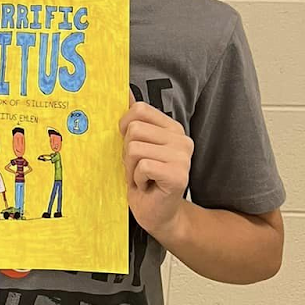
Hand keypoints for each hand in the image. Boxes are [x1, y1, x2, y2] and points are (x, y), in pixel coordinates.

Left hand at [120, 92, 192, 245]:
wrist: (158, 214)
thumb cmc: (144, 180)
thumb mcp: (135, 146)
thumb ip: (133, 119)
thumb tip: (123, 89)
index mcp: (172, 129)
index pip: (139, 110)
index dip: (124, 127)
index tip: (130, 146)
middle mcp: (182, 139)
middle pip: (133, 129)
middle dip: (126, 152)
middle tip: (137, 168)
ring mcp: (182, 157)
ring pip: (134, 148)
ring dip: (130, 168)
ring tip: (142, 177)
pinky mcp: (178, 174)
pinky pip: (142, 166)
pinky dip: (137, 178)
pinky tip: (147, 186)